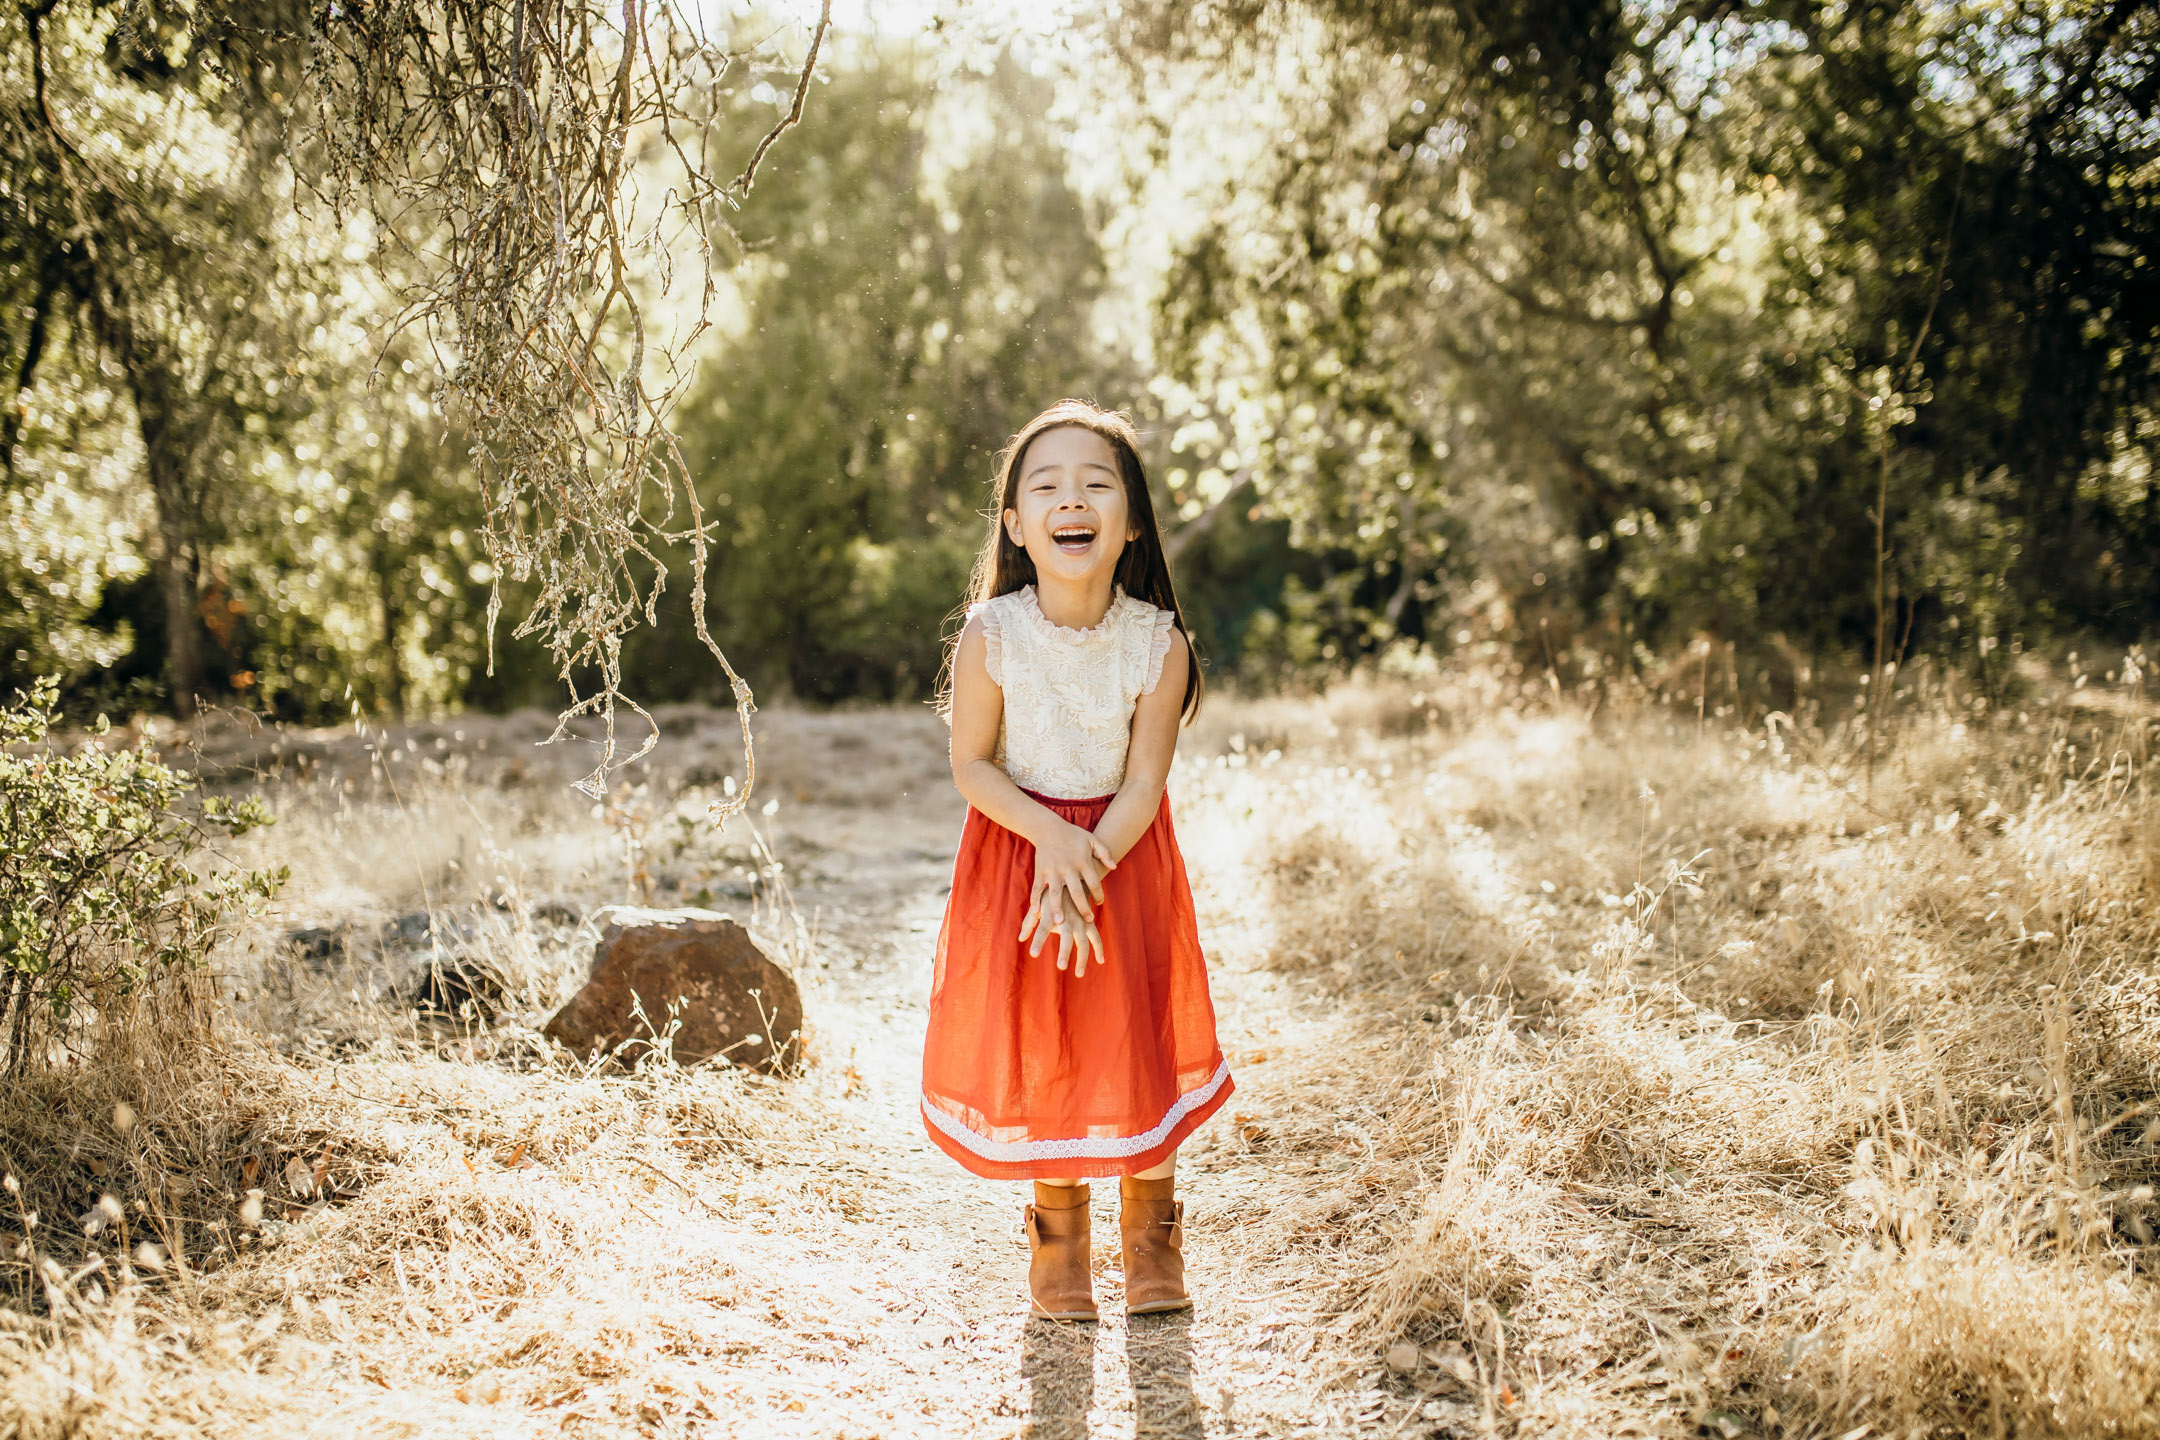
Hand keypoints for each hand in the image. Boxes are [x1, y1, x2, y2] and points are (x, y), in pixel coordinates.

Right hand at [1020, 820, 1114, 974]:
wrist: (1048, 827)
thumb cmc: (1073, 835)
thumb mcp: (1092, 840)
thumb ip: (1105, 853)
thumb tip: (1114, 867)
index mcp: (1082, 862)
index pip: (1094, 882)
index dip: (1098, 895)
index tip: (1099, 903)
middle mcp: (1067, 868)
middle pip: (1076, 892)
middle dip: (1082, 907)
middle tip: (1088, 920)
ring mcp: (1052, 870)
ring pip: (1055, 893)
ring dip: (1057, 908)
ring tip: (1060, 923)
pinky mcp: (1040, 871)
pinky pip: (1037, 888)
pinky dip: (1035, 900)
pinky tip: (1036, 913)